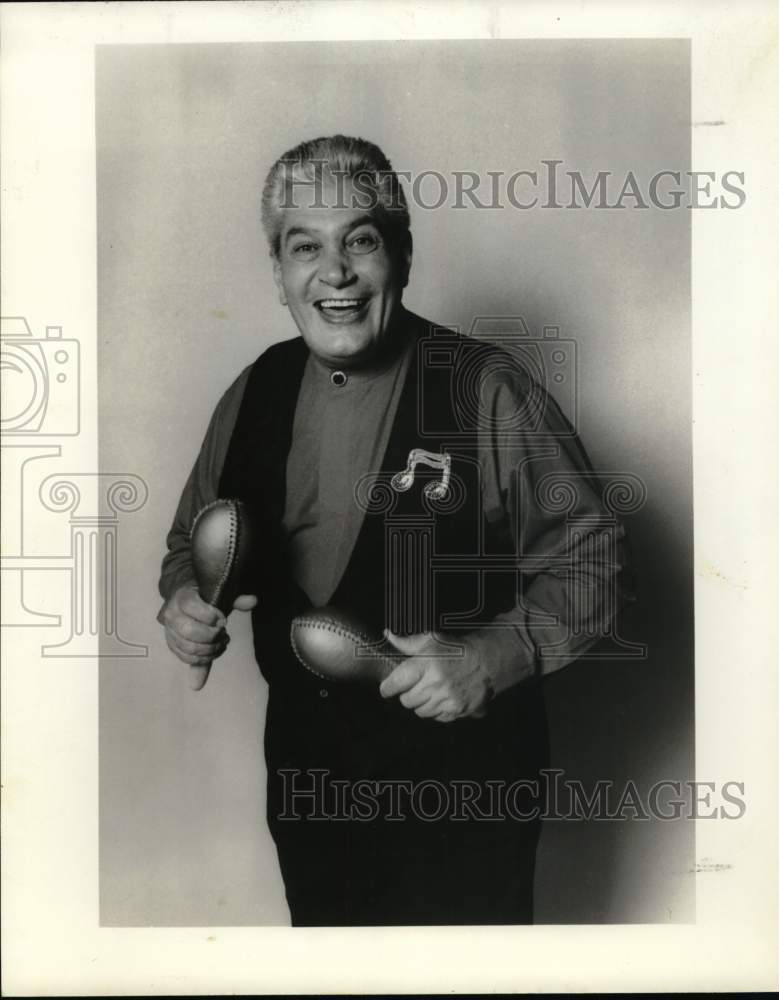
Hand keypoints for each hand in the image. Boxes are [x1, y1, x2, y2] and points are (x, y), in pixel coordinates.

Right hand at [157, 583, 256, 689]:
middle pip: (188, 630)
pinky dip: (204, 659)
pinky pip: (187, 658)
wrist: (189, 603)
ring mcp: (170, 631)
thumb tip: (253, 601)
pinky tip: (215, 651)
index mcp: (182, 596)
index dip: (210, 615)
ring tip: (222, 642)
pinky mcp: (172, 645)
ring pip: (188, 648)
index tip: (223, 620)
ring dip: (210, 649)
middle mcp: (172, 614)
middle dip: (211, 635)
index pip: (191, 605)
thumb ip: (237, 598)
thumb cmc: (207, 599)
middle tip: (223, 632)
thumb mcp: (220, 595)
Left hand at [379, 630, 493, 722]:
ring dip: (422, 703)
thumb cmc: (457, 649)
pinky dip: (437, 710)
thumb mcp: (432, 640)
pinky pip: (436, 717)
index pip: (395, 683)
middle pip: (406, 700)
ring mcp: (447, 699)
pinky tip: (442, 696)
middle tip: (416, 684)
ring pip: (420, 711)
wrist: (487, 660)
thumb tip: (388, 636)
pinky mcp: (457, 710)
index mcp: (426, 663)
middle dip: (408, 693)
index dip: (388, 687)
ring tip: (431, 690)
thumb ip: (407, 642)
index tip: (387, 687)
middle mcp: (436, 683)